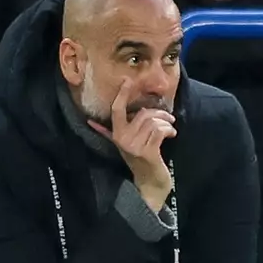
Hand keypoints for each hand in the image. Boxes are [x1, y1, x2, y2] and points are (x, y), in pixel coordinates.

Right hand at [87, 79, 175, 209]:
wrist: (150, 182)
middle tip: (168, 118)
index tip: (127, 80)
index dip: (122, 94)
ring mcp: (135, 146)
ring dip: (166, 123)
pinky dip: (169, 130)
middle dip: (159, 113)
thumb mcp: (123, 144)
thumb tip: (90, 122)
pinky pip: (160, 131)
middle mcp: (123, 140)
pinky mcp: (148, 152)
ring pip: (153, 122)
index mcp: (116, 135)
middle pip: (142, 113)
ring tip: (170, 128)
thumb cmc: (139, 159)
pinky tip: (172, 134)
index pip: (116, 110)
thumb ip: (108, 132)